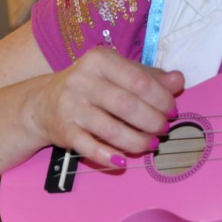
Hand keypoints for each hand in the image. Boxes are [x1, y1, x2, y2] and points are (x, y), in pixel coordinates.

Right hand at [28, 48, 184, 169]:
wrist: (43, 102)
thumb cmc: (92, 85)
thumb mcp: (118, 73)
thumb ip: (150, 77)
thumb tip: (179, 81)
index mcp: (100, 60)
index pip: (138, 80)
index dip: (161, 98)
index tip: (172, 110)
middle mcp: (83, 80)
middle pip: (127, 105)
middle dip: (152, 121)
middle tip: (163, 129)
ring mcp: (71, 106)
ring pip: (111, 129)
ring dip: (137, 140)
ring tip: (151, 144)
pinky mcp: (64, 131)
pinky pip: (89, 148)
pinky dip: (109, 157)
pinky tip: (124, 161)